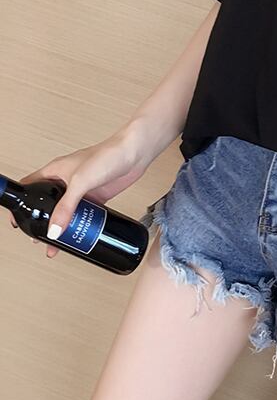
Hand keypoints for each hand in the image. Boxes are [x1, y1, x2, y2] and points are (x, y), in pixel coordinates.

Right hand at [7, 120, 161, 256]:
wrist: (136, 153)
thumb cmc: (107, 155)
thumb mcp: (81, 182)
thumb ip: (66, 207)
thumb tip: (54, 231)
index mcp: (54, 171)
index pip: (29, 187)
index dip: (21, 203)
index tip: (18, 222)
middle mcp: (65, 181)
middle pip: (46, 204)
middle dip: (41, 222)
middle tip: (39, 240)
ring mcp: (82, 190)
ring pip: (65, 212)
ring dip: (61, 228)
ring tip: (57, 246)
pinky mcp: (97, 197)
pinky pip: (84, 214)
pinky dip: (79, 225)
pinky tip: (79, 236)